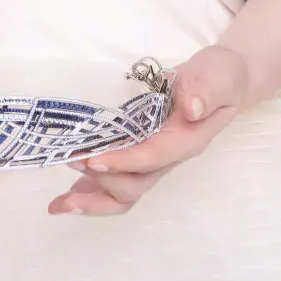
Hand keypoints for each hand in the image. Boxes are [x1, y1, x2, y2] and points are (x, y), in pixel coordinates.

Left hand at [47, 43, 250, 216]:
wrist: (219, 82)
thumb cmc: (218, 78)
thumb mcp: (217, 77)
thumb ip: (206, 91)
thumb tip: (193, 108)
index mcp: (186, 141)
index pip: (153, 157)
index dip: (124, 162)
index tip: (95, 159)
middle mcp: (167, 159)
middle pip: (134, 186)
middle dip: (102, 181)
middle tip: (73, 161)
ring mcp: (151, 162)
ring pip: (122, 193)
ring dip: (91, 200)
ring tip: (60, 203)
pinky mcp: (137, 158)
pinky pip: (113, 183)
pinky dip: (87, 193)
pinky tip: (61, 201)